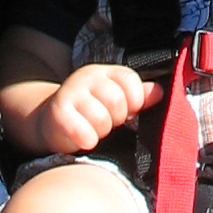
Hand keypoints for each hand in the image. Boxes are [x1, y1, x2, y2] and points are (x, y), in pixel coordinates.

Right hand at [35, 62, 154, 154]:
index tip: (127, 112)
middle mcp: (86, 77)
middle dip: (116, 119)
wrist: (52, 124)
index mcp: (105, 72)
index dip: (134, 102)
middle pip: (117, 101)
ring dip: (101, 132)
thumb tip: (160, 93)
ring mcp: (70, 93)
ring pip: (102, 119)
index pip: (130, 81)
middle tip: (107, 123)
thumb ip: (138, 97)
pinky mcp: (58, 113)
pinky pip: (84, 132)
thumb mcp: (116, 102)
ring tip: (94, 131)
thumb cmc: (90, 114)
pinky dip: (88, 140)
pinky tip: (84, 140)